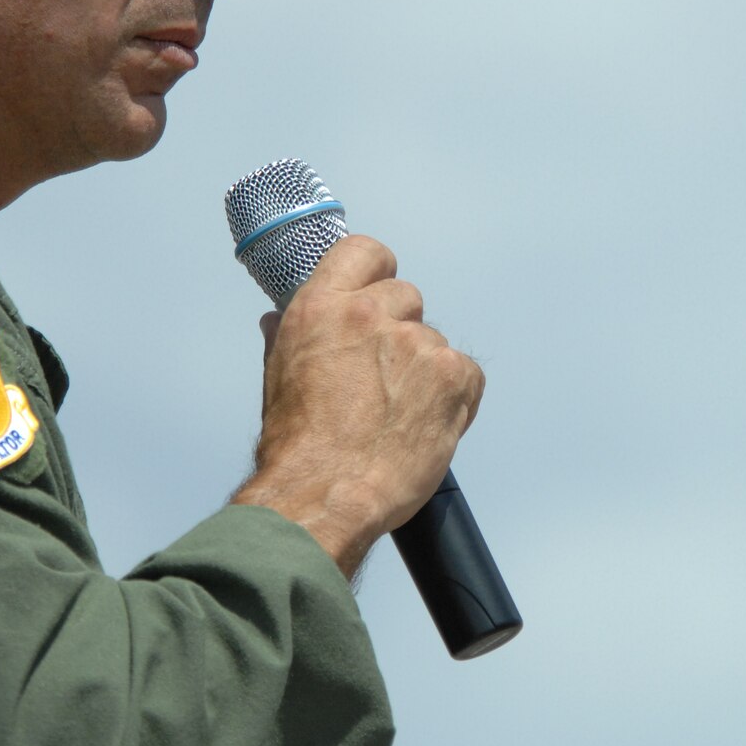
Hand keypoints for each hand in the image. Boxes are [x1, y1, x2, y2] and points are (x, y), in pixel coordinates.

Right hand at [231, 234, 485, 574]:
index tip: (378, 298)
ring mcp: (415, 343)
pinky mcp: (453, 375)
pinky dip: (454, 397)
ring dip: (424, 371)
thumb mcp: (278, 377)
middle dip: (399, 333)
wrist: (325, 494)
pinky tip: (425, 424)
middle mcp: (370, 314)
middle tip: (381, 380)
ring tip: (397, 415)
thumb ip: (288, 336)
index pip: (366, 252)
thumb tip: (278, 318)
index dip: (376, 275)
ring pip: (434, 341)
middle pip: (407, 297)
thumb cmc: (297, 447)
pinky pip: (466, 373)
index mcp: (322, 306)